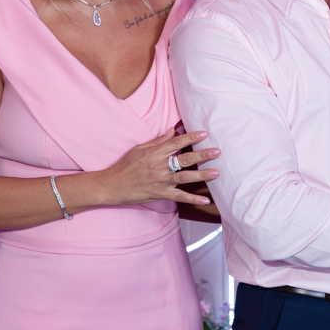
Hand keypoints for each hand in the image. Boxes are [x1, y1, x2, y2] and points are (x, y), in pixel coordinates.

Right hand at [99, 130, 220, 206]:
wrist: (112, 186)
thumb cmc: (125, 166)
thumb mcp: (139, 149)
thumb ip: (158, 141)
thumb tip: (173, 130)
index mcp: (155, 153)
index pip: (176, 143)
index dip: (191, 137)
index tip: (204, 133)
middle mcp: (160, 166)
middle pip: (185, 159)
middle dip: (202, 155)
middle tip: (217, 151)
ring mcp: (161, 181)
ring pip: (185, 177)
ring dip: (202, 175)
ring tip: (216, 172)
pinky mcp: (161, 194)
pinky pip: (180, 197)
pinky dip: (193, 199)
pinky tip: (205, 200)